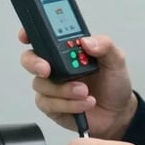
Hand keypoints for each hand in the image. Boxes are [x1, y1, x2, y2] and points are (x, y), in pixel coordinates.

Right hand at [19, 29, 137, 137]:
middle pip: (30, 59)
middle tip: (47, 69)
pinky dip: (68, 104)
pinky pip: (49, 103)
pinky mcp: (52, 106)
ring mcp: (52, 86)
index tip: (26, 35)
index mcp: (68, 49)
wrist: (118, 112)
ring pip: (41, 84)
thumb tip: (86, 41)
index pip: (43, 35)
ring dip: (64, 90)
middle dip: (35, 63)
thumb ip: (105, 45)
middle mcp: (56, 66)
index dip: (29, 32)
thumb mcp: (116, 59)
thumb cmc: (114, 83)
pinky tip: (84, 103)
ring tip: (85, 91)